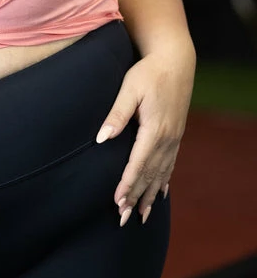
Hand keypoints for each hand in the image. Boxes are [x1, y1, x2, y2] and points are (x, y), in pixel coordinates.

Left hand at [95, 46, 194, 225]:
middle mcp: (167, 138)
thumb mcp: (129, 89)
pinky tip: (159, 193)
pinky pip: (170, 164)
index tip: (117, 202)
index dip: (127, 185)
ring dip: (149, 194)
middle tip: (124, 218)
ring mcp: (174, 138)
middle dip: (136, 197)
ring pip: (161, 173)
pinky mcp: (176, 134)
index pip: (138, 164)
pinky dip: (163, 181)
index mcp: (154, 129)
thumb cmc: (148, 72)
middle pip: (150, 174)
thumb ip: (116, 114)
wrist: (175, 60)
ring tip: (140, 215)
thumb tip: (102, 138)